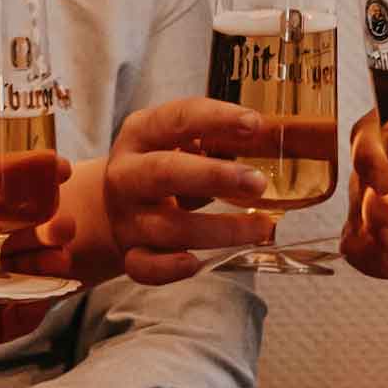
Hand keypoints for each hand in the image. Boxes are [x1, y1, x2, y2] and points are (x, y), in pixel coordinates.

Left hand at [0, 161, 42, 387]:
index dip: (26, 179)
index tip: (57, 167)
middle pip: (15, 235)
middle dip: (47, 227)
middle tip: (63, 221)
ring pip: (16, 279)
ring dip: (44, 268)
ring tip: (60, 258)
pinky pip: (1, 324)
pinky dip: (26, 313)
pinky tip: (41, 300)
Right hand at [58, 100, 282, 284]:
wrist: (111, 207)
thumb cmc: (163, 166)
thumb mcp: (179, 141)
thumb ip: (218, 138)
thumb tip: (276, 137)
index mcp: (141, 134)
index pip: (178, 118)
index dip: (217, 119)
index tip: (255, 123)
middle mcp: (128, 174)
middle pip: (165, 172)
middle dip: (215, 177)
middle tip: (258, 183)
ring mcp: (127, 216)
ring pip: (169, 226)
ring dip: (219, 230)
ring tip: (262, 227)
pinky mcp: (129, 252)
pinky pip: (145, 266)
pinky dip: (170, 269)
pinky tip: (197, 264)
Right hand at [339, 113, 387, 280]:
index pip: (367, 137)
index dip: (369, 158)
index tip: (387, 182)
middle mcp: (378, 163)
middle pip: (360, 186)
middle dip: (374, 215)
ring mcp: (373, 198)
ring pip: (356, 220)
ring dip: (370, 245)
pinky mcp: (377, 227)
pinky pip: (360, 244)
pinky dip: (372, 261)